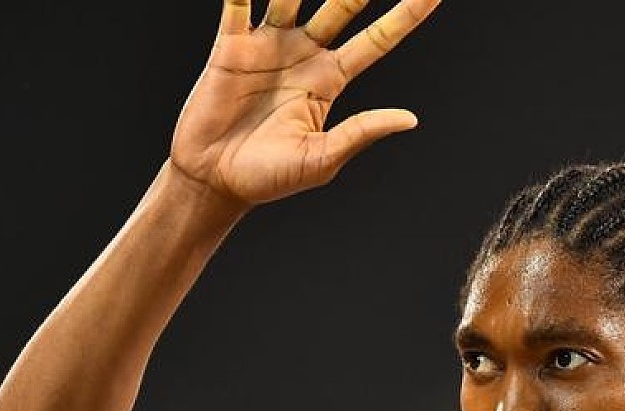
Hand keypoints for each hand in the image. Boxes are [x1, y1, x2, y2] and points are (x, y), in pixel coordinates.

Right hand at [170, 0, 439, 205]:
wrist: (214, 180)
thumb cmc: (269, 177)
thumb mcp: (322, 159)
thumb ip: (360, 132)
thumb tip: (410, 118)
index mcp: (330, 80)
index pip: (377, 40)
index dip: (405, 16)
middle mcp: (304, 55)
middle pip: (341, 6)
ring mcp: (268, 45)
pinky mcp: (231, 46)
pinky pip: (238, 4)